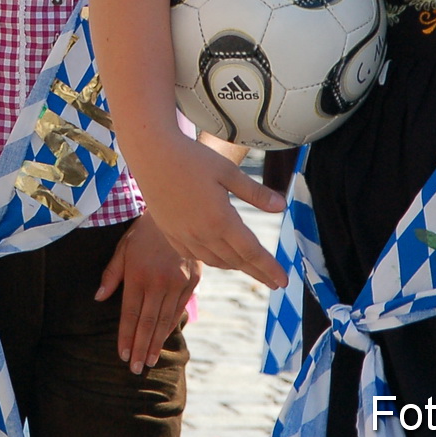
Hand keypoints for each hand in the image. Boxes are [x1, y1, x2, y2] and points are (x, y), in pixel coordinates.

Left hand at [96, 213, 199, 372]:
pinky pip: (178, 310)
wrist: (178, 213)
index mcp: (138, 274)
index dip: (125, 336)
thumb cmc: (144, 232)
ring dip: (155, 342)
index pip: (129, 313)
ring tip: (148, 360)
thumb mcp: (123, 248)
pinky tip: (162, 339)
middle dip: (139, 347)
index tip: (121, 354)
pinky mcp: (191, 282)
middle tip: (134, 368)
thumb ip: (111, 274)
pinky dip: (169, 326)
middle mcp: (158, 282)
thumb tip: (99, 297)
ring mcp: (177, 283)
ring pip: (163, 320)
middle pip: (147, 322)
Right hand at [129, 134, 285, 288]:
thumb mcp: (228, 171)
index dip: (269, 268)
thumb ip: (255, 193)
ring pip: (216, 260)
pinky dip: (212, 258)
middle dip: (257, 272)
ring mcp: (184, 235)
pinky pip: (195, 255)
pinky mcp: (170, 233)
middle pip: (236, 261)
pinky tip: (217, 255)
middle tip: (274, 282)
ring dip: (235, 266)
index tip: (284, 281)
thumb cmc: (191, 158)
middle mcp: (202, 233)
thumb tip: (282, 207)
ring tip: (249, 267)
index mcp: (220, 219)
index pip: (251, 252)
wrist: (151, 154)